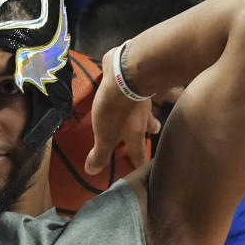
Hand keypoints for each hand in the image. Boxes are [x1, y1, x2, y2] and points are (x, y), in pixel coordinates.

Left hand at [84, 48, 160, 174]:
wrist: (126, 72)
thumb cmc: (116, 109)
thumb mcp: (105, 135)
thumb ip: (100, 153)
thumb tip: (93, 172)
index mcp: (135, 132)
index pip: (139, 153)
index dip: (140, 164)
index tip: (143, 172)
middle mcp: (142, 116)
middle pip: (149, 126)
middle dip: (149, 131)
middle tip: (151, 134)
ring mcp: (140, 97)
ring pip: (145, 108)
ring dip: (144, 112)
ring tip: (142, 114)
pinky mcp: (132, 81)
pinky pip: (134, 89)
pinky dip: (134, 92)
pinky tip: (128, 89)